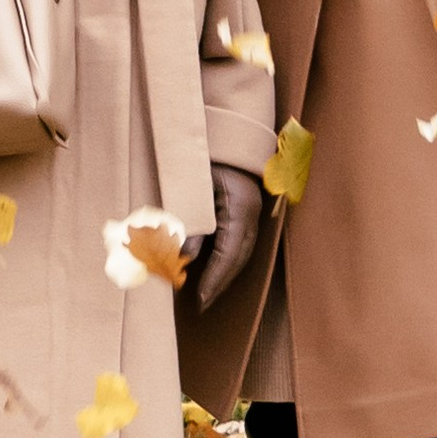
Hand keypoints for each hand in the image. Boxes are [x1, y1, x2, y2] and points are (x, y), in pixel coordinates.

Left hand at [189, 162, 264, 307]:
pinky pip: (239, 242)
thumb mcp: (193, 189)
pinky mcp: (246, 210)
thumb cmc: (204, 157)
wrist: (223, 134)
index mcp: (240, 208)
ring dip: (225, 274)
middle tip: (202, 304)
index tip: (201, 298)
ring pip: (242, 252)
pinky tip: (214, 269)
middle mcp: (251, 213)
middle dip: (221, 283)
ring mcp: (252, 211)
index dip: (216, 279)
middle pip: (239, 257)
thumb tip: (184, 258)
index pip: (229, 254)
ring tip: (207, 293)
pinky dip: (227, 259)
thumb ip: (190, 222)